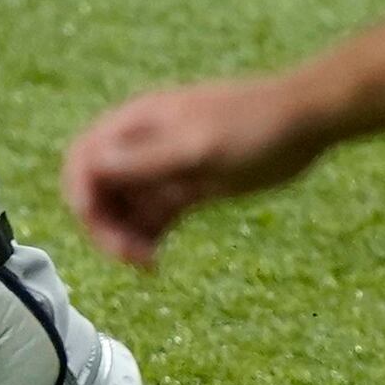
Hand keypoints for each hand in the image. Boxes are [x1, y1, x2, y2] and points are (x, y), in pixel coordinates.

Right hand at [58, 75, 327, 267]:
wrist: (304, 122)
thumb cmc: (252, 125)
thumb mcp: (197, 146)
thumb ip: (145, 159)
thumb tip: (93, 167)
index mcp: (136, 124)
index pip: (84, 158)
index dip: (79, 193)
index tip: (95, 226)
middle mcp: (143, 145)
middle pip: (99, 188)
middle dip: (103, 224)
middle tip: (129, 257)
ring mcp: (165, 167)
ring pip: (124, 207)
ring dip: (124, 236)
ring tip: (147, 262)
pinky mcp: (187, 186)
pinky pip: (152, 216)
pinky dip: (146, 238)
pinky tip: (156, 260)